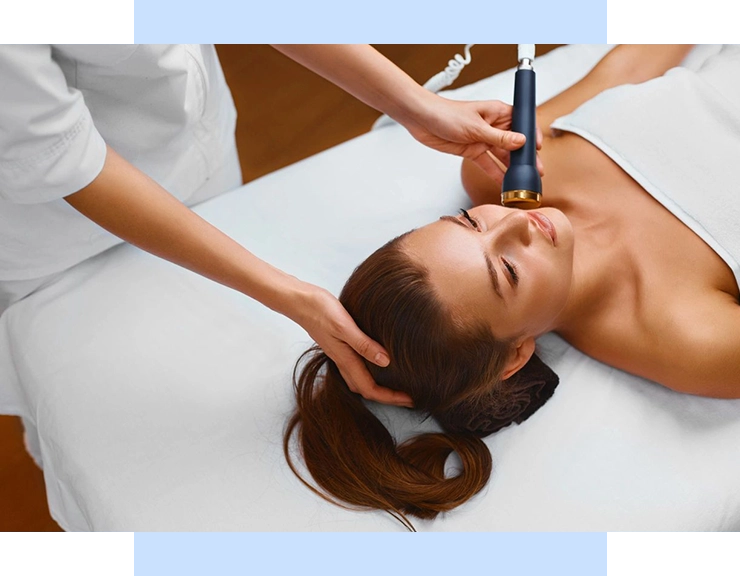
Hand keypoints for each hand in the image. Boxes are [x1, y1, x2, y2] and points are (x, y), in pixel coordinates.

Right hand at [292, 283, 413, 407]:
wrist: (299, 301)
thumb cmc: (320, 310)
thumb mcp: (344, 325)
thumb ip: (364, 344)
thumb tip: (386, 362)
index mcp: (346, 359)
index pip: (370, 389)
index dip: (391, 398)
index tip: (411, 400)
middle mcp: (343, 361)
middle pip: (366, 390)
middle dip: (387, 397)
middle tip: (408, 397)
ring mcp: (339, 354)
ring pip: (360, 380)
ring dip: (378, 387)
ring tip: (396, 385)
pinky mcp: (339, 345)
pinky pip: (356, 367)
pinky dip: (370, 372)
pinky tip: (378, 363)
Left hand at [404, 95, 543, 183]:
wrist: (422, 120)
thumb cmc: (446, 113)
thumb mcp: (476, 127)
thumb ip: (499, 137)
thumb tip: (521, 142)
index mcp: (498, 112)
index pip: (522, 123)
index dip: (532, 135)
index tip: (538, 149)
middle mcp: (493, 126)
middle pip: (515, 143)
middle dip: (525, 157)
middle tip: (536, 171)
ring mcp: (483, 139)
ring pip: (503, 156)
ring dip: (512, 168)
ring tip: (523, 181)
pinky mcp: (472, 151)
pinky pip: (488, 164)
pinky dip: (496, 173)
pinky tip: (504, 183)